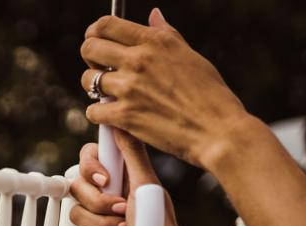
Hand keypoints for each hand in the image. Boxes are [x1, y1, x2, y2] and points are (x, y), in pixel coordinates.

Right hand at [69, 135, 190, 225]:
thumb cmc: (159, 224)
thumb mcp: (147, 184)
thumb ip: (131, 153)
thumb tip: (120, 122)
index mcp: (116, 175)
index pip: (86, 158)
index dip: (89, 167)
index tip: (106, 179)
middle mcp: (103, 194)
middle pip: (75, 187)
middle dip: (99, 203)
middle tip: (122, 211)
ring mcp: (96, 218)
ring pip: (74, 215)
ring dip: (102, 225)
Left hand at [80, 10, 252, 169]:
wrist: (217, 130)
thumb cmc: (209, 93)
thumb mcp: (189, 55)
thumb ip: (166, 35)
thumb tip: (153, 15)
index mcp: (155, 41)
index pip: (107, 24)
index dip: (95, 31)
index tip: (96, 39)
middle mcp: (139, 60)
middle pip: (90, 47)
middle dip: (90, 57)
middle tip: (100, 68)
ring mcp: (130, 88)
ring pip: (88, 80)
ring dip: (94, 87)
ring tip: (109, 93)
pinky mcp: (125, 116)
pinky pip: (93, 111)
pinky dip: (98, 114)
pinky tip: (111, 115)